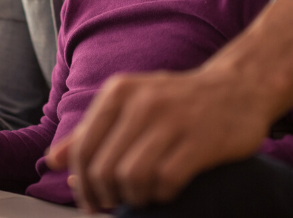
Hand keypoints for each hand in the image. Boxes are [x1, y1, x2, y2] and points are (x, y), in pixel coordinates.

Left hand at [45, 67, 272, 210]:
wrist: (240, 87)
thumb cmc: (179, 101)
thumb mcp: (132, 104)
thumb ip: (92, 131)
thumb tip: (52, 161)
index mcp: (120, 92)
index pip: (83, 149)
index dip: (83, 185)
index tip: (94, 203)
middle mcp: (143, 102)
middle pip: (103, 169)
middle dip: (107, 197)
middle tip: (118, 206)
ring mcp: (173, 120)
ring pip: (130, 178)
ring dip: (133, 198)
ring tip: (143, 198)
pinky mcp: (201, 140)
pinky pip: (165, 181)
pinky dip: (161, 195)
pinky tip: (168, 191)